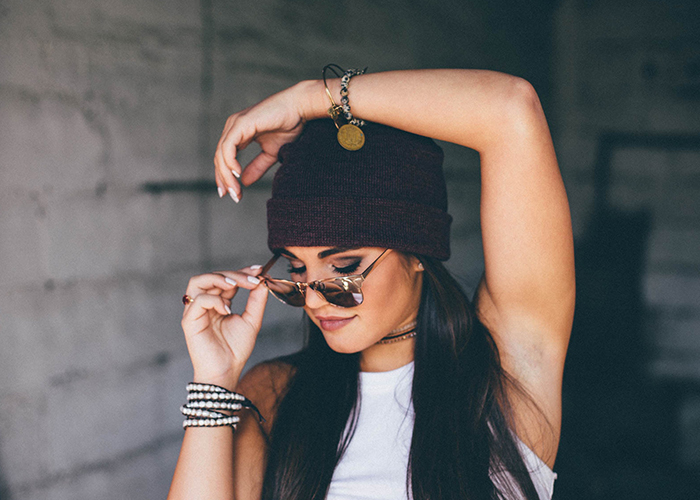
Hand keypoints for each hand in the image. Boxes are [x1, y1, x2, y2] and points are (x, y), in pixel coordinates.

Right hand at [181, 266, 268, 388]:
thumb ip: (256, 300)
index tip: (259, 269)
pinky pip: (198, 300)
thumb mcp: (252, 320)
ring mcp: (195, 311)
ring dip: (218, 278)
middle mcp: (204, 304)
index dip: (242, 272)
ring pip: (198, 281)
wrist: (226, 371)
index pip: (227, 280)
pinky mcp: (189, 321)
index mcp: (218, 303)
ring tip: (235, 284)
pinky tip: (228, 310)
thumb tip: (263, 280)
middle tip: (253, 279)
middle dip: (235, 274)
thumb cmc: (236, 350)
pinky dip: (214, 300)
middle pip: (213, 276)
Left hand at [214, 81, 318, 201]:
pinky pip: (228, 146)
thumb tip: (244, 182)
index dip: (225, 177)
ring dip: (226, 175)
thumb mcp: (271, 153)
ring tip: (236, 191)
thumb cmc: (288, 126)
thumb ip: (257, 166)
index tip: (231, 194)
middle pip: (220, 158)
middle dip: (224, 180)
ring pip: (222, 154)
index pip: (224, 158)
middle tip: (234, 197)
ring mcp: (235, 125)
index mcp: (238, 134)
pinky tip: (236, 174)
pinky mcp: (241, 124)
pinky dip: (230, 161)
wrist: (299, 108)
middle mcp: (233, 128)